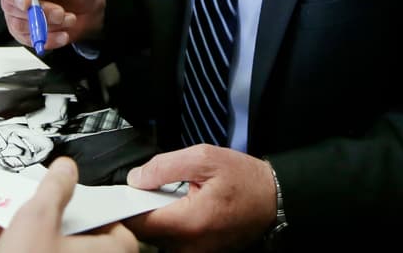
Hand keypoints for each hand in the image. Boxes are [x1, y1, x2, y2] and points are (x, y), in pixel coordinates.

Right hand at [0, 0, 104, 50]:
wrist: (89, 10)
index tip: (27, 2)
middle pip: (11, 8)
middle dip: (39, 13)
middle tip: (61, 12)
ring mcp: (19, 17)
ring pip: (20, 26)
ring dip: (48, 26)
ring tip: (68, 19)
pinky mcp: (26, 34)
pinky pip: (30, 41)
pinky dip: (49, 40)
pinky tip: (63, 34)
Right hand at [0, 157, 135, 252]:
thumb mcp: (37, 219)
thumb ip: (54, 189)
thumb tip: (65, 170)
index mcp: (107, 252)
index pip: (110, 223)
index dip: (85, 206)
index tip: (63, 195)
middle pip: (66, 236)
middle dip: (30, 219)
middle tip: (13, 209)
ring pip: (39, 251)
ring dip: (8, 237)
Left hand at [124, 145, 276, 251]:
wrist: (274, 200)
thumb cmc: (244, 179)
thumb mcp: (204, 158)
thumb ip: (165, 167)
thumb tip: (136, 179)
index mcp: (189, 223)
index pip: (139, 222)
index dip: (128, 203)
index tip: (131, 187)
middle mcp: (189, 248)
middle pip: (146, 233)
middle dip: (144, 209)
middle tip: (156, 186)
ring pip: (158, 238)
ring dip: (158, 217)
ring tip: (174, 196)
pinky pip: (172, 242)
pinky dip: (172, 224)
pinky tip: (184, 207)